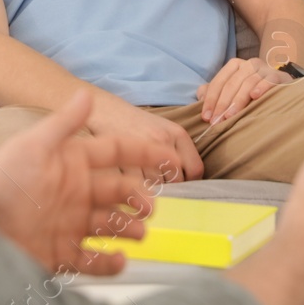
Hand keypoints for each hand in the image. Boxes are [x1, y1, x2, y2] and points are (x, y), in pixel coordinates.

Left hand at [0, 88, 167, 275]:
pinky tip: (119, 259)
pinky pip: (94, 260)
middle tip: (151, 208)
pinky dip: (110, 262)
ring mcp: (70, 223)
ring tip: (139, 233)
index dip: (144, 154)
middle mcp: (75, 192)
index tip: (170, 160)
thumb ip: (63, 123)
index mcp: (72, 162)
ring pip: (112, 225)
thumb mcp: (32, 146)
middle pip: (119, 191)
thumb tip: (86, 93)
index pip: (116, 152)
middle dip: (139, 198)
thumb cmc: (1, 182)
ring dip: (130, 228)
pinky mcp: (62, 254)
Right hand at [85, 96, 205, 182]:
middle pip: (177, 181)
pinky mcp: (122, 157)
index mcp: (178, 134)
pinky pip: (134, 185)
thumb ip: (179, 153)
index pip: (195, 170)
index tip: (179, 185)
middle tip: (159, 190)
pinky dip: (132, 191)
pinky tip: (128, 187)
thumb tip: (189, 184)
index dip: (189, 183)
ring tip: (143, 190)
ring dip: (151, 193)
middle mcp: (163, 139)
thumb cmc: (138, 125)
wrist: (107, 111)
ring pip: (157, 186)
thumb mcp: (165, 130)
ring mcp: (142, 147)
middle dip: (170, 190)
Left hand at [196, 56, 293, 123]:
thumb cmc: (251, 91)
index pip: (218, 82)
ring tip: (230, 116)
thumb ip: (214, 92)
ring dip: (237, 101)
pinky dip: (261, 87)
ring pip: (247, 83)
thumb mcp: (232, 90)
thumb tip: (200, 96)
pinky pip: (268, 80)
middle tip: (217, 121)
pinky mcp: (277, 75)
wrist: (280, 87)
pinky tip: (254, 97)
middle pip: (231, 84)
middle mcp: (248, 64)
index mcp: (234, 66)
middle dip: (222, 104)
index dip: (210, 100)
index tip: (206, 117)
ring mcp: (263, 68)